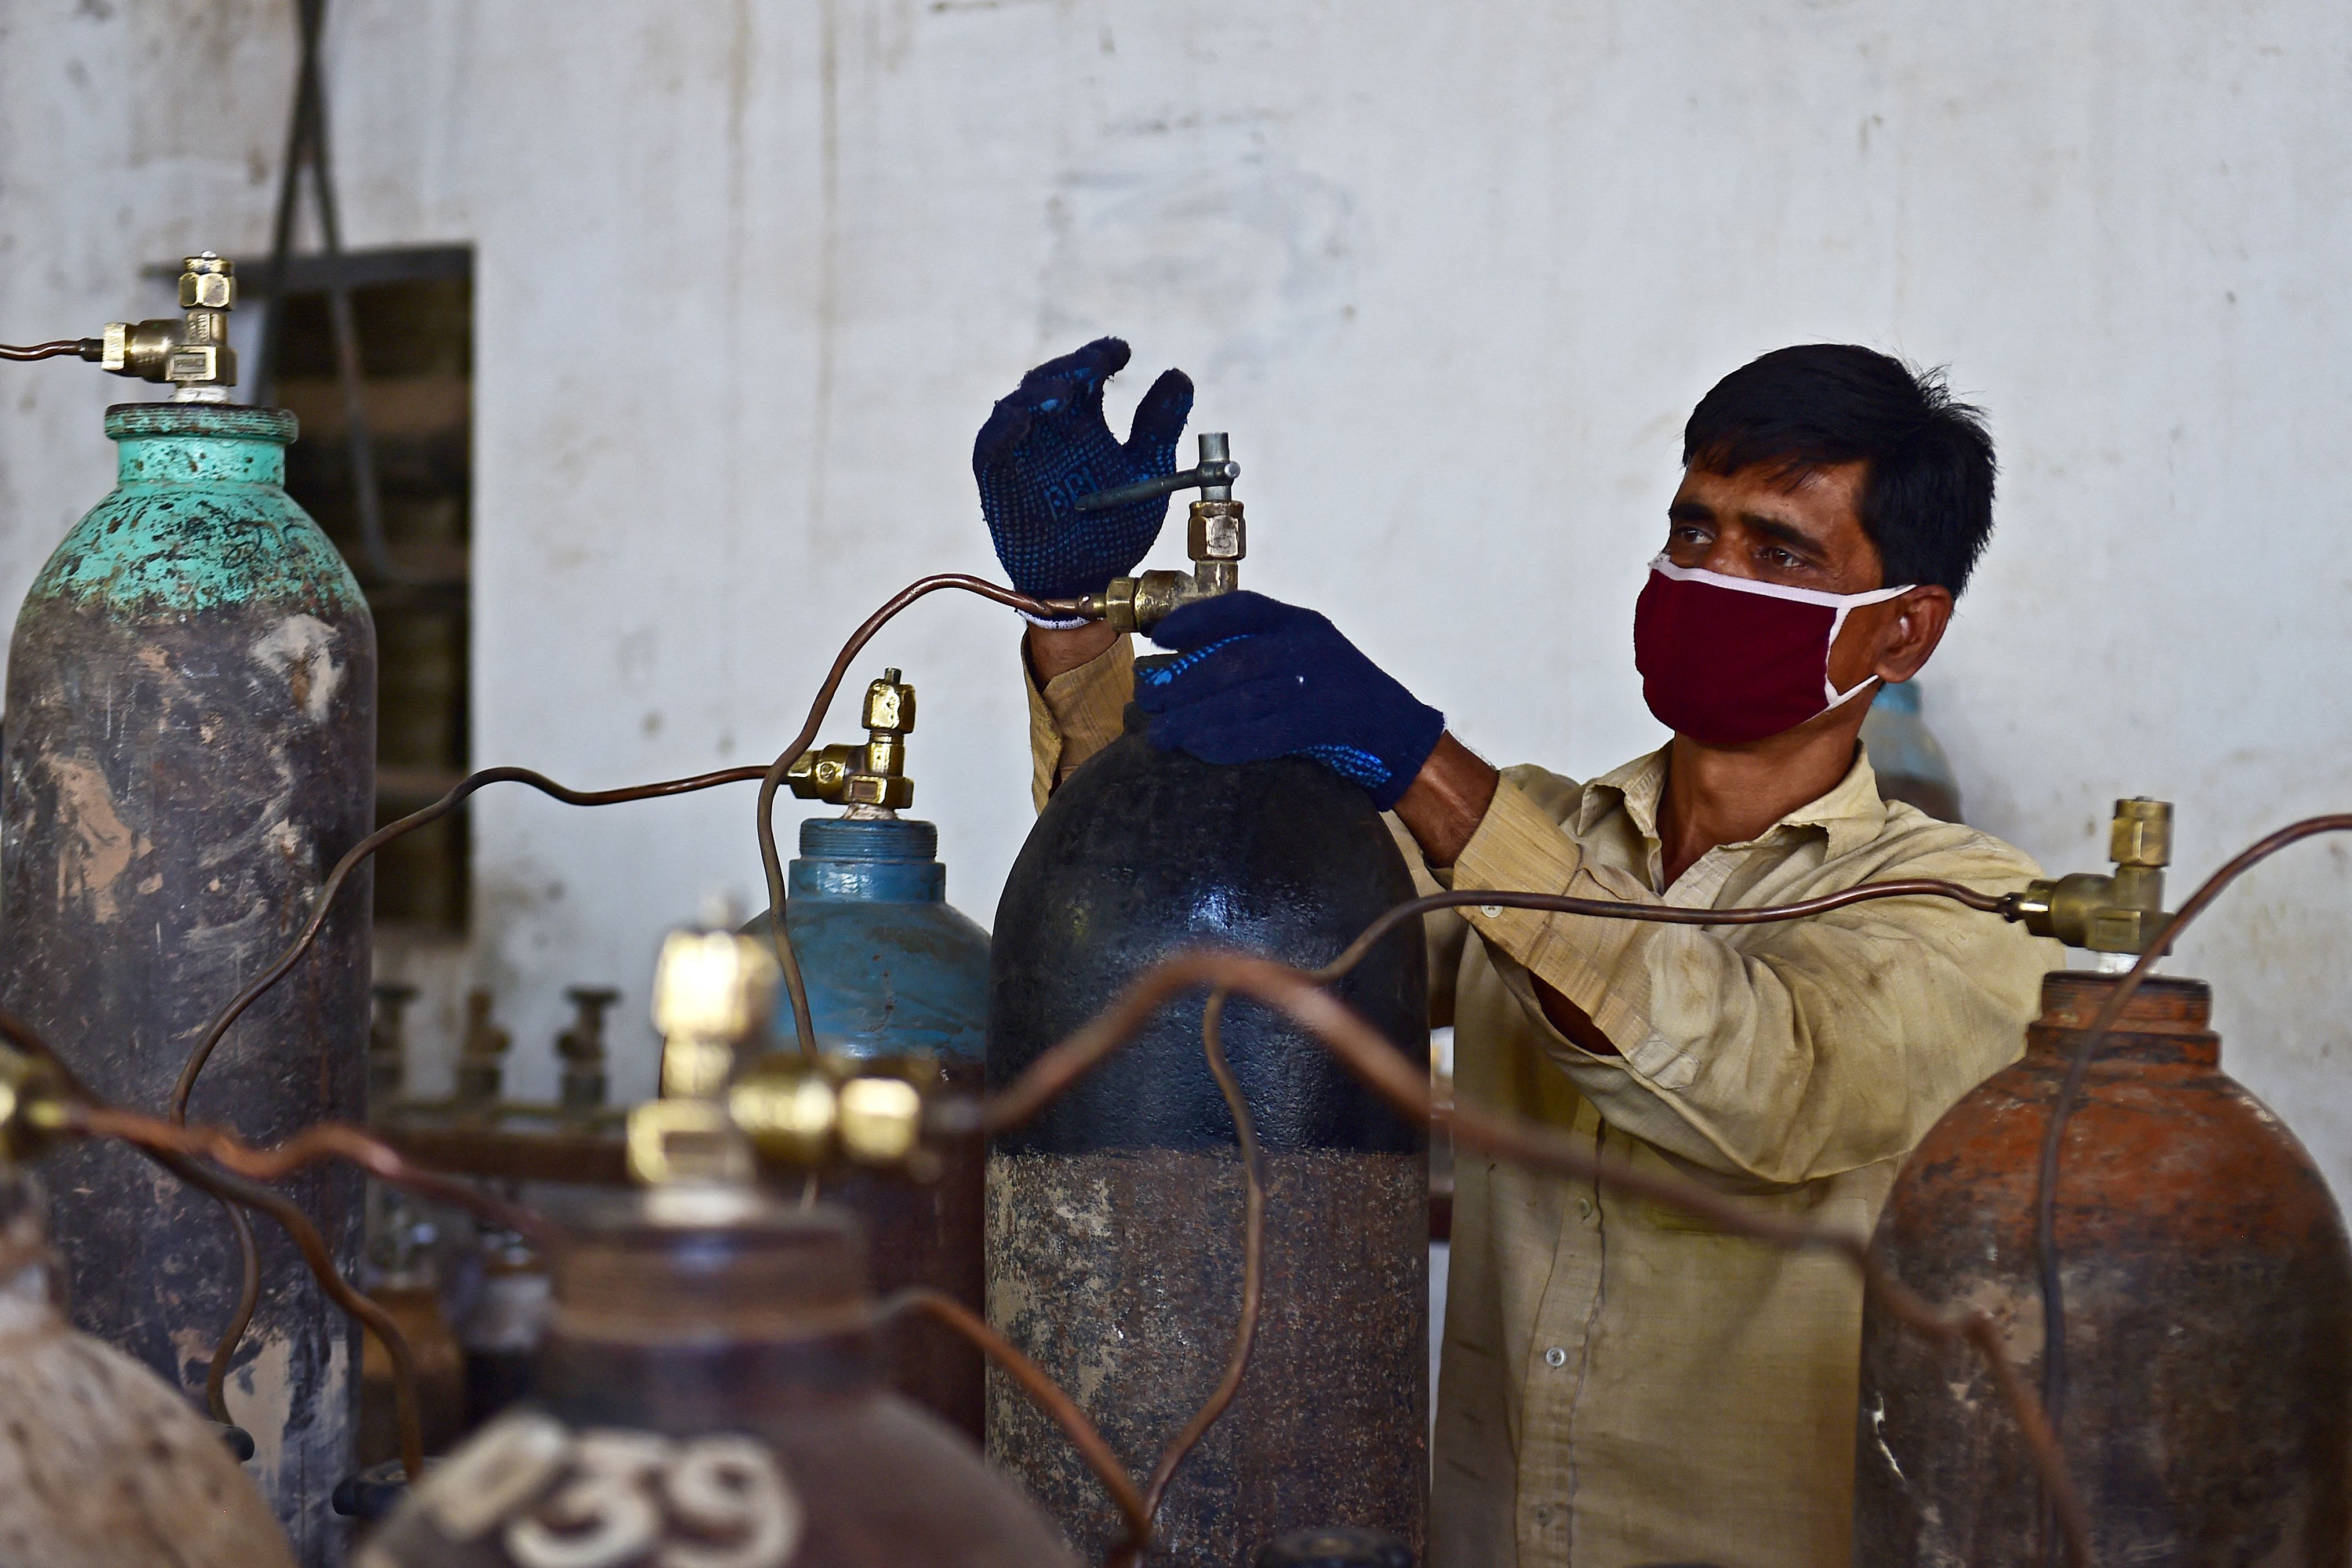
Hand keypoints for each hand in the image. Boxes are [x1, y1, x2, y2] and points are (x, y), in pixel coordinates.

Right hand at [973, 338, 1193, 601]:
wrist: (1090, 581)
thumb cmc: (1114, 527)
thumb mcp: (1146, 472)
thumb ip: (1159, 427)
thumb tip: (1179, 376)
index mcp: (1084, 421)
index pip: (1088, 372)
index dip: (1102, 354)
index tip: (1123, 352)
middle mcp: (1051, 429)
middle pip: (1053, 379)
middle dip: (1073, 367)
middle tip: (1095, 367)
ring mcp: (1022, 451)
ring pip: (1019, 405)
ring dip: (1040, 393)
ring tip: (1065, 394)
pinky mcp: (998, 479)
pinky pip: (990, 447)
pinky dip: (1003, 429)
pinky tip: (1022, 419)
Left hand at [1134, 592, 1444, 810]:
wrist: (1401, 731)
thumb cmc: (1344, 695)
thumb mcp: (1309, 653)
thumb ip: (1263, 652)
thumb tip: (1192, 668)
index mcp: (1300, 622)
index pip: (1239, 609)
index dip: (1194, 621)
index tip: (1160, 638)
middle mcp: (1307, 646)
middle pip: (1230, 660)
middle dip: (1182, 683)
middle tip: (1148, 701)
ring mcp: (1316, 683)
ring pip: (1240, 697)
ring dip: (1192, 718)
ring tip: (1160, 734)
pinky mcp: (1321, 721)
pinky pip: (1263, 732)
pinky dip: (1226, 742)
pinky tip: (1198, 748)